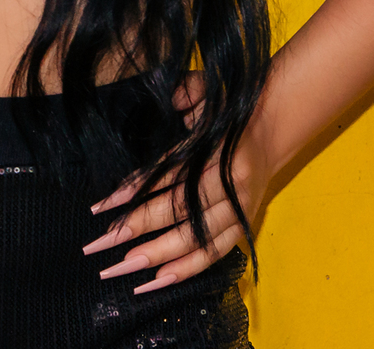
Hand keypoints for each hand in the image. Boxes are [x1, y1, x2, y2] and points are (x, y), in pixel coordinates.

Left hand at [81, 72, 272, 295]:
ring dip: (155, 257)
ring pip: (195, 241)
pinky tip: (156, 282)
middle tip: (97, 247)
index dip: (136, 191)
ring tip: (119, 269)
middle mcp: (233, 186)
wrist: (276, 127)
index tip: (102, 207)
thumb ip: (188, 92)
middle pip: (179, 213)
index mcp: (222, 150)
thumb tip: (168, 99)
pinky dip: (186, 270)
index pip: (170, 174)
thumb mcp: (210, 91)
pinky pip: (214, 255)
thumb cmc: (233, 108)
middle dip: (136, 230)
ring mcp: (240, 210)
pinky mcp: (244, 226)